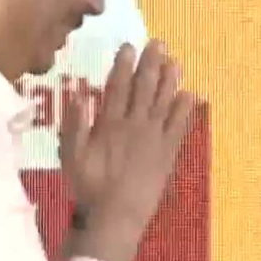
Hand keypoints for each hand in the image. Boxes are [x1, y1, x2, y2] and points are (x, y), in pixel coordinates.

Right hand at [60, 40, 194, 260]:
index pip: (117, 87)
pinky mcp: (168, 154)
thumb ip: (74, 125)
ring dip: (170, 81)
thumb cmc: (89, 188)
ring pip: (164, 103)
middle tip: (158, 44)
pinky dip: (185, 110)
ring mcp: (154, 139)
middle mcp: (134, 126)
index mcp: (109, 124)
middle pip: (144, 89)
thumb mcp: (70, 156)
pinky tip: (190, 95)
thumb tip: (78, 95)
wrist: (116, 216)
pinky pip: (179, 127)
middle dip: (151, 64)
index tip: (129, 47)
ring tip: (176, 62)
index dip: (124, 66)